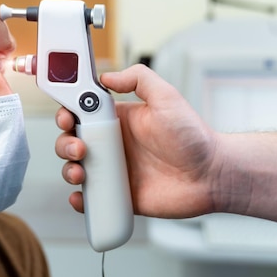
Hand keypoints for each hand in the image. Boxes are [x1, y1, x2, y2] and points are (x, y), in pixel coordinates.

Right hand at [55, 64, 219, 218]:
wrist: (211, 175)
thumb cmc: (193, 136)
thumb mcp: (167, 97)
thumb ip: (139, 79)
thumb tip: (107, 76)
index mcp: (118, 120)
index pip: (82, 112)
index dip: (67, 113)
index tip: (66, 116)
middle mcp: (113, 144)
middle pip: (73, 141)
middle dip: (65, 143)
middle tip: (79, 147)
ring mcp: (115, 170)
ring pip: (77, 169)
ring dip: (68, 169)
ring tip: (80, 172)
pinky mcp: (121, 196)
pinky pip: (92, 198)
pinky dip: (80, 200)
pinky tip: (81, 198)